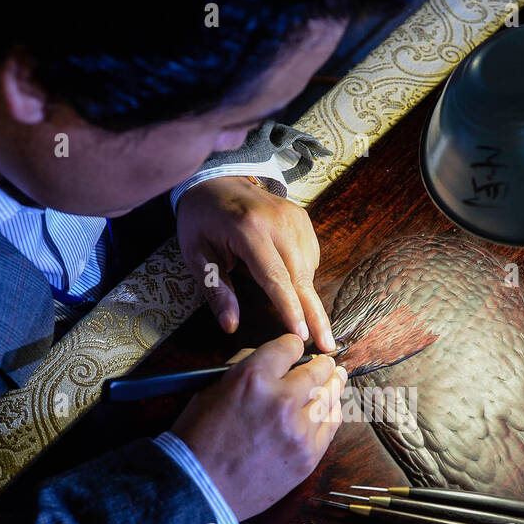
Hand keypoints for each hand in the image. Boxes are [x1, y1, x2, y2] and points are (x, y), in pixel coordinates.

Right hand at [170, 334, 345, 519]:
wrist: (199, 488)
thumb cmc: (199, 439)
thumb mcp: (210, 388)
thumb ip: (244, 367)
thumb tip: (273, 360)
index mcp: (252, 377)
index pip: (289, 346)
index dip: (293, 346)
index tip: (296, 350)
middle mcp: (280, 399)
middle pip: (317, 370)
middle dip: (321, 364)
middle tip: (326, 364)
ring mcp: (298, 429)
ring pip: (328, 396)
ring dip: (333, 384)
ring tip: (337, 378)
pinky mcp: (308, 455)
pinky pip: (331, 425)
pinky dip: (333, 411)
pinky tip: (333, 405)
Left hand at [176, 176, 335, 353]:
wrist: (216, 178)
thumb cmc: (202, 219)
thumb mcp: (196, 255)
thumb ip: (216, 290)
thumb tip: (231, 325)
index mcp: (249, 230)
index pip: (276, 277)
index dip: (290, 310)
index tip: (302, 336)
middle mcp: (278, 222)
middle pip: (302, 277)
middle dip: (315, 314)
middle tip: (327, 345)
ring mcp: (295, 218)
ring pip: (309, 269)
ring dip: (308, 298)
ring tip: (308, 323)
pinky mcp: (303, 218)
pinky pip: (310, 257)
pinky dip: (304, 277)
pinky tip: (292, 286)